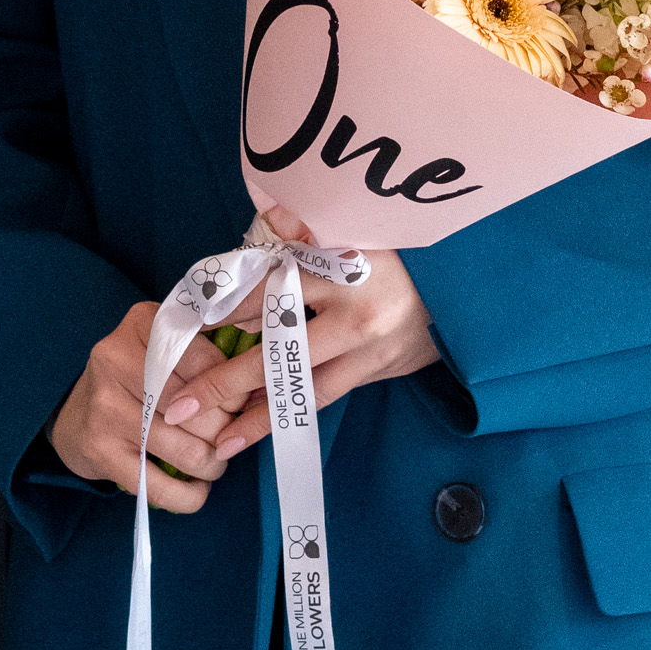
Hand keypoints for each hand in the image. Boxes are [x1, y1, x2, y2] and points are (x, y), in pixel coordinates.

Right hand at [48, 300, 235, 512]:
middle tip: (229, 437)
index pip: (206, 361)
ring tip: (215, 463)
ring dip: (211, 464)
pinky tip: (197, 491)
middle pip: (198, 406)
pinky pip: (157, 484)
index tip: (239, 404)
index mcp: (141, 324)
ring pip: (185, 449)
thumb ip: (201, 349)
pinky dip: (187, 495)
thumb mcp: (161, 346)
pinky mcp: (100, 449)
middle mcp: (117, 358)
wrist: (73, 415)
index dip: (231, 389)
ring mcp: (105, 406)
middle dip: (224, 429)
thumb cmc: (136, 379)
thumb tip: (252, 380)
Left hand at [159, 205, 440, 458]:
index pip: (277, 286)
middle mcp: (361, 311)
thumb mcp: (361, 226)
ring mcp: (374, 348)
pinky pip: (327, 395)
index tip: (191, 325)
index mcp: (350, 263)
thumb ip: (310, 222)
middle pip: (282, 348)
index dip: (231, 306)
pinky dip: (291, 411)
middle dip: (228, 379)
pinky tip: (259, 428)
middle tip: (180, 405)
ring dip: (256, 415)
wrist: (470, 283)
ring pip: (304, 387)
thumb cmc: (403, 247)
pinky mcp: (383, 371)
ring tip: (216, 441)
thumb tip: (265, 208)